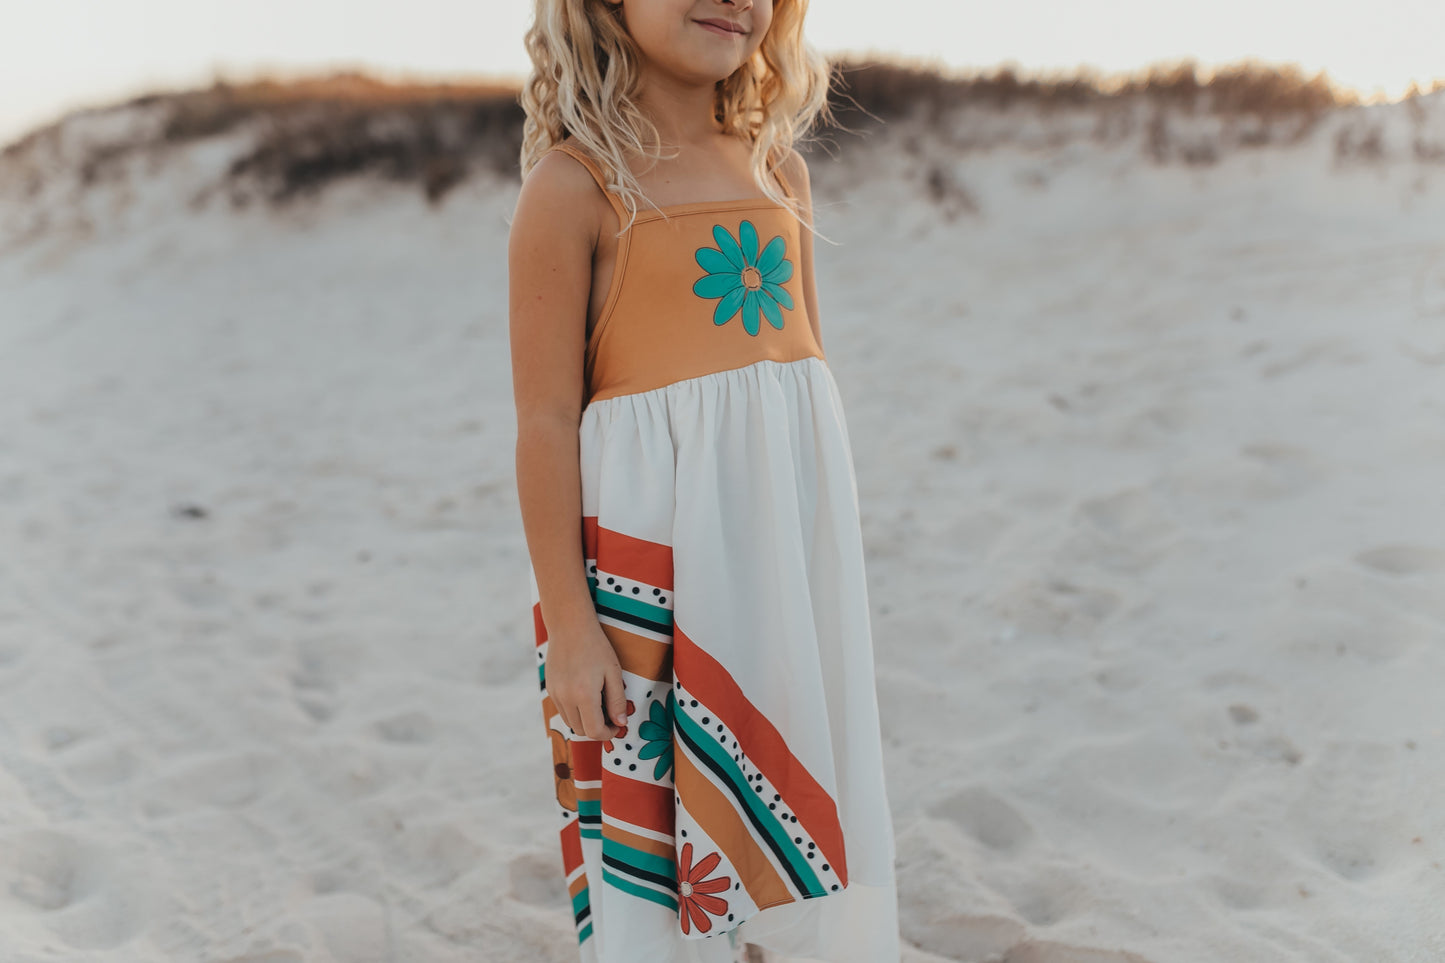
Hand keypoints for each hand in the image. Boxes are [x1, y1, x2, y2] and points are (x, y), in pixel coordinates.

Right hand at [545, 619, 629, 739]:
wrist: (570, 627)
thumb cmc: (596, 647)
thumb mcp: (613, 672)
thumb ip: (618, 701)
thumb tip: (621, 724)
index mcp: (584, 695)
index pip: (594, 731)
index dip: (608, 734)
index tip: (617, 725)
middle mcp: (566, 698)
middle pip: (582, 731)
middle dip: (598, 728)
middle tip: (611, 714)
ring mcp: (555, 694)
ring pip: (571, 723)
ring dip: (585, 721)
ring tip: (599, 704)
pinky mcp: (550, 689)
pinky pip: (563, 710)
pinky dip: (575, 711)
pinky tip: (585, 695)